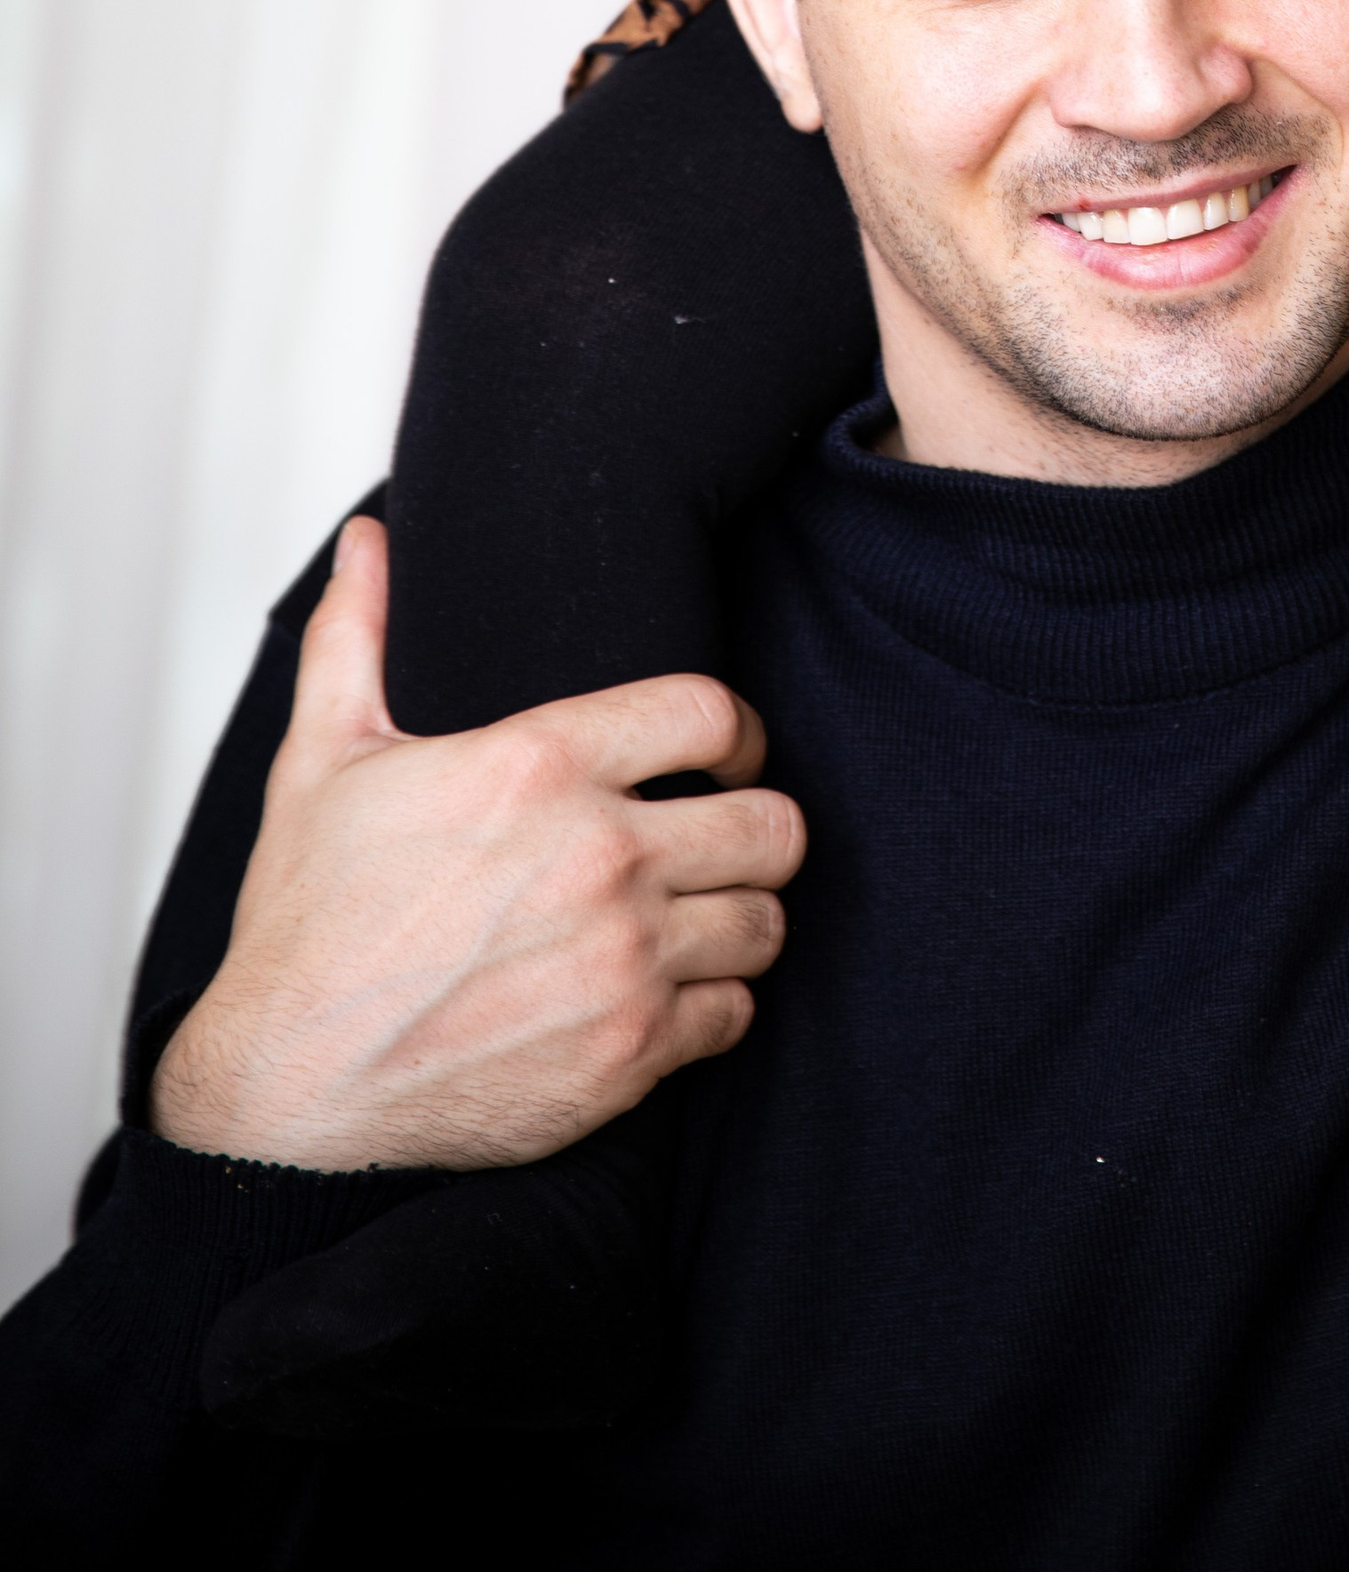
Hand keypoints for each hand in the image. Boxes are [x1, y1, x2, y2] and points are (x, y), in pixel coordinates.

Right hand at [152, 517, 805, 1174]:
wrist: (284, 1095)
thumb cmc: (306, 926)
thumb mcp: (322, 761)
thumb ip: (360, 637)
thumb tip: (370, 542)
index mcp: (541, 767)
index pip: (715, 712)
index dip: (736, 730)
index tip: (723, 754)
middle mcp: (600, 857)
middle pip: (774, 822)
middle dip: (754, 825)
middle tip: (718, 839)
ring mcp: (622, 962)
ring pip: (766, 922)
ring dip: (737, 918)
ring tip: (692, 917)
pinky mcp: (627, 1054)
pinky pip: (734, 1015)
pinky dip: (709, 1007)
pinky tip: (659, 994)